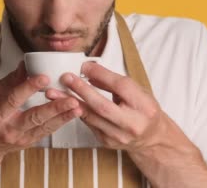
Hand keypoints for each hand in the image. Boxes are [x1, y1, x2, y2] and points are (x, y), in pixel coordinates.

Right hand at [0, 62, 81, 186]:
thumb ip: (9, 81)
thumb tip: (25, 64)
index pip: (13, 99)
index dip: (29, 87)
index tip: (44, 77)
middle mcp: (8, 129)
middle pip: (34, 117)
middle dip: (55, 108)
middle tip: (71, 99)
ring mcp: (20, 138)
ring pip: (45, 127)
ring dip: (63, 117)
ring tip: (78, 107)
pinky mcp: (29, 143)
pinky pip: (47, 132)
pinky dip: (60, 122)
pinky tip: (72, 114)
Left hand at [46, 63, 206, 187]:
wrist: (151, 138)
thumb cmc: (143, 109)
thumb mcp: (136, 90)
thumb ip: (114, 81)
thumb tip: (89, 70)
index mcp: (144, 106)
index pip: (121, 87)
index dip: (101, 75)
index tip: (84, 65)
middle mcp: (132, 124)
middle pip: (102, 105)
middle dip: (81, 90)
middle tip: (66, 77)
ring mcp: (118, 136)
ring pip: (91, 117)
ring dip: (70, 102)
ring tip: (54, 91)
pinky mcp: (107, 142)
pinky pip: (88, 123)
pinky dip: (75, 111)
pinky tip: (63, 102)